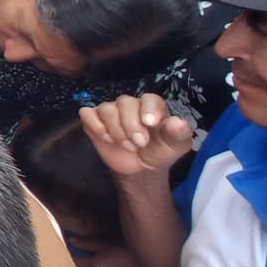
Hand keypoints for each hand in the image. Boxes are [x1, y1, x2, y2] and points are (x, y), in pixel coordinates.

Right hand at [79, 93, 193, 177]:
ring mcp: (110, 111)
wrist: (140, 168)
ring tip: (127, 146)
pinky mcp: (93, 119)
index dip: (148, 109)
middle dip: (131, 125)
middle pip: (125, 103)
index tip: (150, 123)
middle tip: (139, 143)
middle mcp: (130, 105)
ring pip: (107, 109)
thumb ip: (179, 134)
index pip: (149, 99)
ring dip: (116, 130)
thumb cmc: (159, 151)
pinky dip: (95, 126)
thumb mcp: (175, 146)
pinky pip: (87, 113)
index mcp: (152, 106)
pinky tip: (106, 139)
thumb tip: (179, 122)